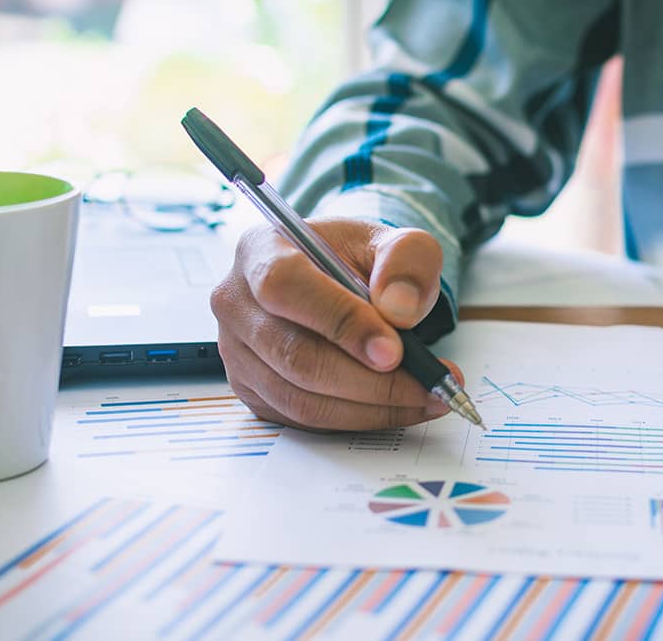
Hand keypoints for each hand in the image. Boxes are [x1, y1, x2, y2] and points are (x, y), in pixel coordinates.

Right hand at [210, 218, 464, 430]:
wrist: (338, 283)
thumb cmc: (357, 261)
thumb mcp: (394, 242)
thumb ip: (406, 261)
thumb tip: (399, 308)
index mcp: (260, 249)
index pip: (285, 286)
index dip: (339, 322)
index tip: (393, 351)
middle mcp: (236, 302)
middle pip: (293, 355)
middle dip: (369, 380)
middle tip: (426, 384)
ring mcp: (238, 353)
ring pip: (300, 398)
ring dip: (370, 408)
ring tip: (425, 396)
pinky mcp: (253, 391)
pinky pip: (302, 420)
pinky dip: (356, 420)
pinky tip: (395, 406)